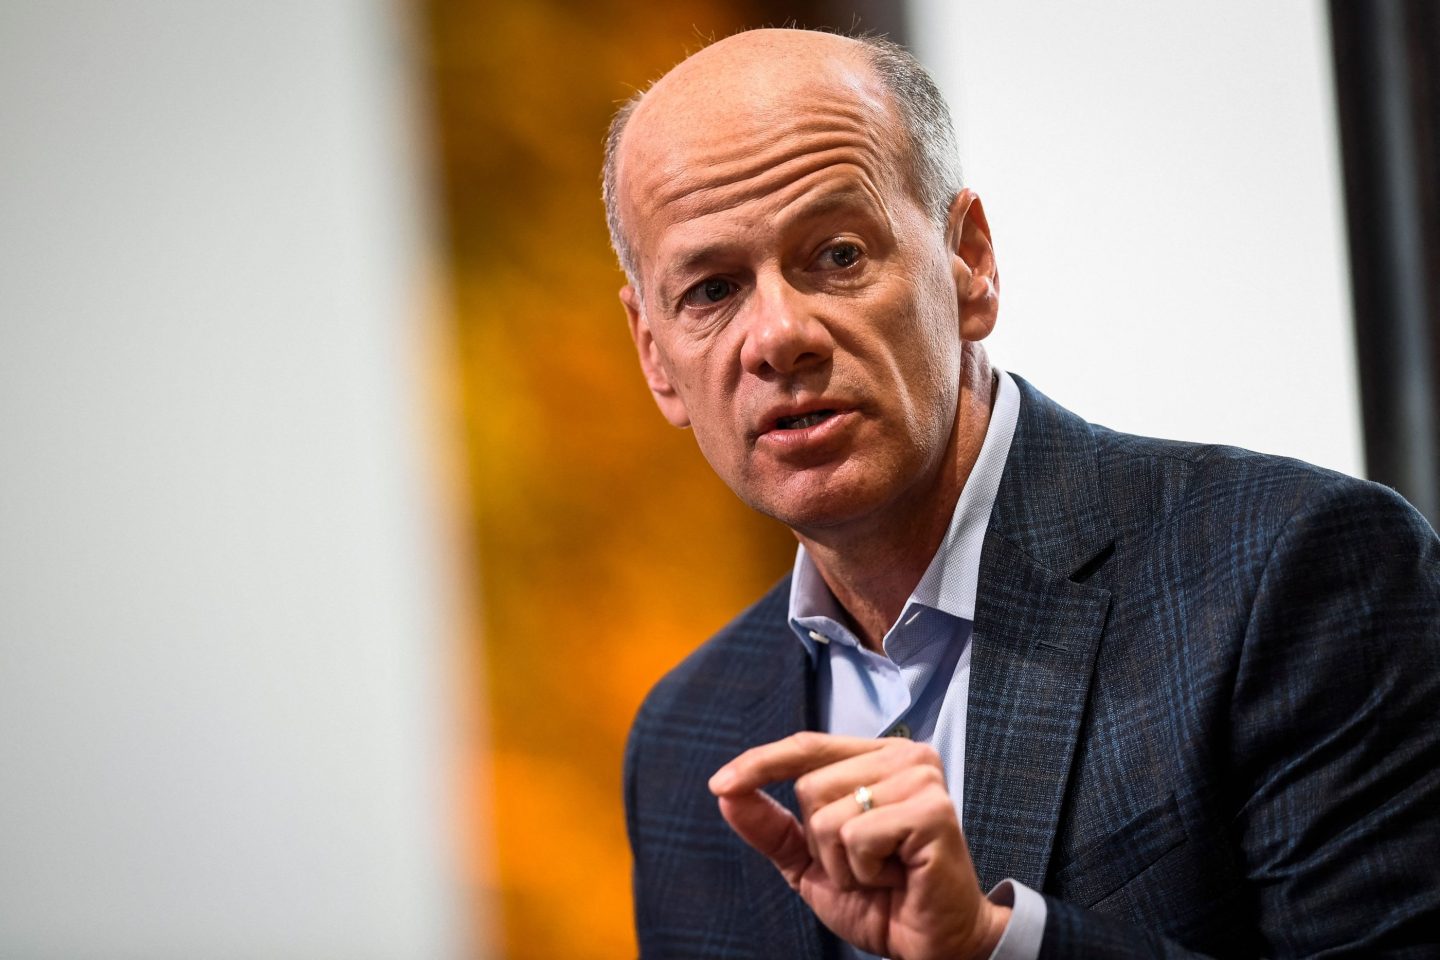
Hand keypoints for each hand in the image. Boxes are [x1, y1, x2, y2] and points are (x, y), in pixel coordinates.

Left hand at [709, 732, 1008, 959]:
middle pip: (809, 785)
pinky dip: (865, 870)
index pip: (806, 746)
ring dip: (844, 862)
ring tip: (883, 871)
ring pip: (828, 814)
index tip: (720, 784)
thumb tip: (725, 792)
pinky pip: (857, 835)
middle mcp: (903, 756)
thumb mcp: (809, 863)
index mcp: (876, 757)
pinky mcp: (932, 810)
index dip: (760, 763)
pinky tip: (897, 876)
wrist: (930, 945)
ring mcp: (921, 779)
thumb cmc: (880, 899)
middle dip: (821, 843)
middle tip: (865, 865)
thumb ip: (770, 827)